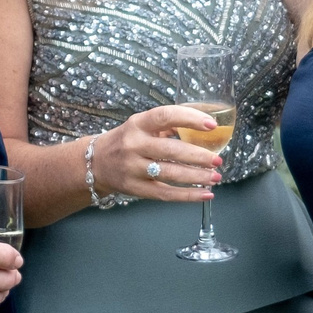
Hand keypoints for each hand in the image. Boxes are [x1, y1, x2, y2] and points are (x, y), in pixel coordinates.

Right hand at [90, 105, 224, 202]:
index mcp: (137, 124)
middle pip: (170, 150)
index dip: (189, 119)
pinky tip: (205, 194)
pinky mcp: (135, 188)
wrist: (94, 163)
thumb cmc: (126, 141)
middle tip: (217, 159)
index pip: (165, 116)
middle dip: (198, 156)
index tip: (211, 124)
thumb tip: (202, 128)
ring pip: (170, 173)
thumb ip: (167, 125)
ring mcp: (133, 168)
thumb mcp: (140, 126)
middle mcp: (133, 145)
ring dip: (196, 176)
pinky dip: (187, 195)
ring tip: (215, 176)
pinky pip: (165, 193)